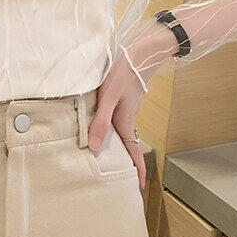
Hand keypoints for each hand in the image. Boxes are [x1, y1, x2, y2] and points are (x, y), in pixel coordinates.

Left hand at [87, 49, 148, 189]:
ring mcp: (128, 107)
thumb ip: (100, 121)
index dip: (136, 169)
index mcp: (125, 121)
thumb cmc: (123, 72)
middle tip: (126, 177)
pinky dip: (116, 128)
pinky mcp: (126, 98)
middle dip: (129, 162)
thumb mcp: (109, 97)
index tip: (138, 186)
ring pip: (124, 131)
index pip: (133, 151)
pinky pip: (121, 119)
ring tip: (112, 155)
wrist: (142, 50)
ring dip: (122, 145)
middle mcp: (128, 117)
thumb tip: (94, 148)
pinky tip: (105, 125)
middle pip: (129, 144)